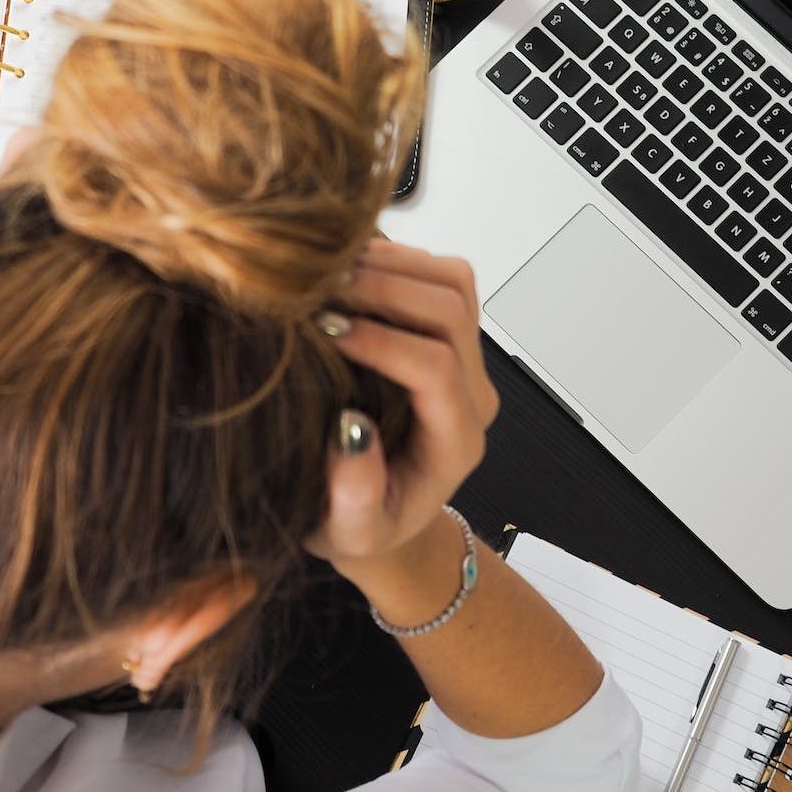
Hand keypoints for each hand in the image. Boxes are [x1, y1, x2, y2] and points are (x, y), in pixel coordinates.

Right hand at [307, 241, 498, 581]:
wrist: (382, 514)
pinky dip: (394, 259)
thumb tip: (350, 431)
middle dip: (384, 289)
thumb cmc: (363, 526)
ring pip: (453, 281)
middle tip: (319, 288)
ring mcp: (465, 358)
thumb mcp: (350, 533)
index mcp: (455, 441)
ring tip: (328, 272)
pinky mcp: (448, 334)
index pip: (436, 369)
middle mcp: (471, 394)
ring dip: (391, 265)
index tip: (325, 331)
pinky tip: (343, 270)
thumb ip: (355, 496)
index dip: (382, 341)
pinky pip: (438, 276)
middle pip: (451, 311)